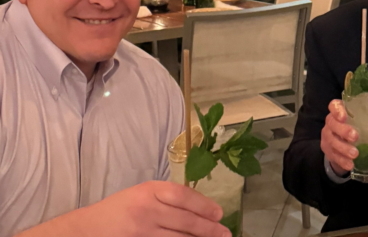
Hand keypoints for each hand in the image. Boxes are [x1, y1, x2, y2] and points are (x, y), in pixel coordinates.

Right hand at [88, 181, 230, 236]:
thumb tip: (200, 209)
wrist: (86, 230)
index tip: (219, 213)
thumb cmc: (118, 210)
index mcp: (148, 191)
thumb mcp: (141, 194)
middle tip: (225, 233)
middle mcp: (146, 210)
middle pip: (185, 221)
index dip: (204, 205)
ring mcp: (142, 233)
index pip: (182, 195)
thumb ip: (166, 198)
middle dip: (209, 229)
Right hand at [321, 99, 358, 176]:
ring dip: (343, 147)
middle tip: (355, 137)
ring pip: (332, 140)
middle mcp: (331, 123)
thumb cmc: (355, 130)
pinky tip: (350, 164)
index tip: (344, 117)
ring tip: (355, 154)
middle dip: (343, 130)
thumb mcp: (363, 125)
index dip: (337, 110)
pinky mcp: (328, 150)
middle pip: (332, 122)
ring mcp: (328, 137)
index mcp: (340, 113)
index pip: (334, 106)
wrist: (340, 148)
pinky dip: (342, 160)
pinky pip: (333, 155)